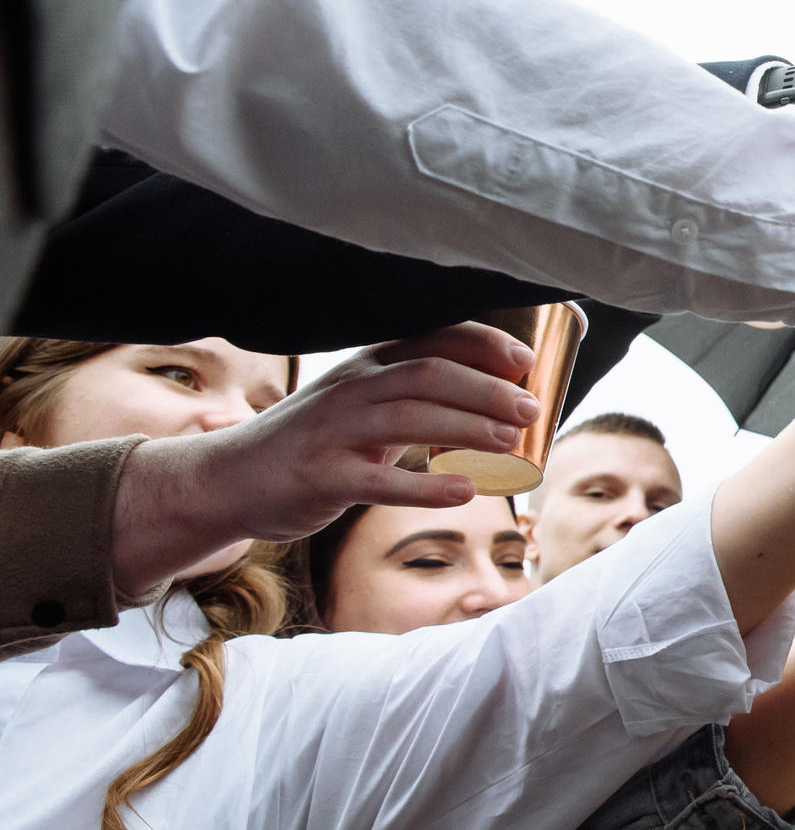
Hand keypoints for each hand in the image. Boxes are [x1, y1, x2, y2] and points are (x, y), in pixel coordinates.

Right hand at [112, 324, 541, 595]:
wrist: (229, 480)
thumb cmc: (313, 443)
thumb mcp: (360, 406)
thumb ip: (414, 398)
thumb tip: (495, 401)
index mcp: (365, 366)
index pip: (430, 338)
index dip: (482, 344)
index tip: (524, 360)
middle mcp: (351, 390)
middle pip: (428, 374)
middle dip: (486, 389)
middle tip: (530, 410)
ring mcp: (333, 433)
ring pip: (409, 419)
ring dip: (467, 429)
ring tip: (511, 444)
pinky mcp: (321, 478)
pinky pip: (379, 480)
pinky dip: (425, 485)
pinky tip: (464, 491)